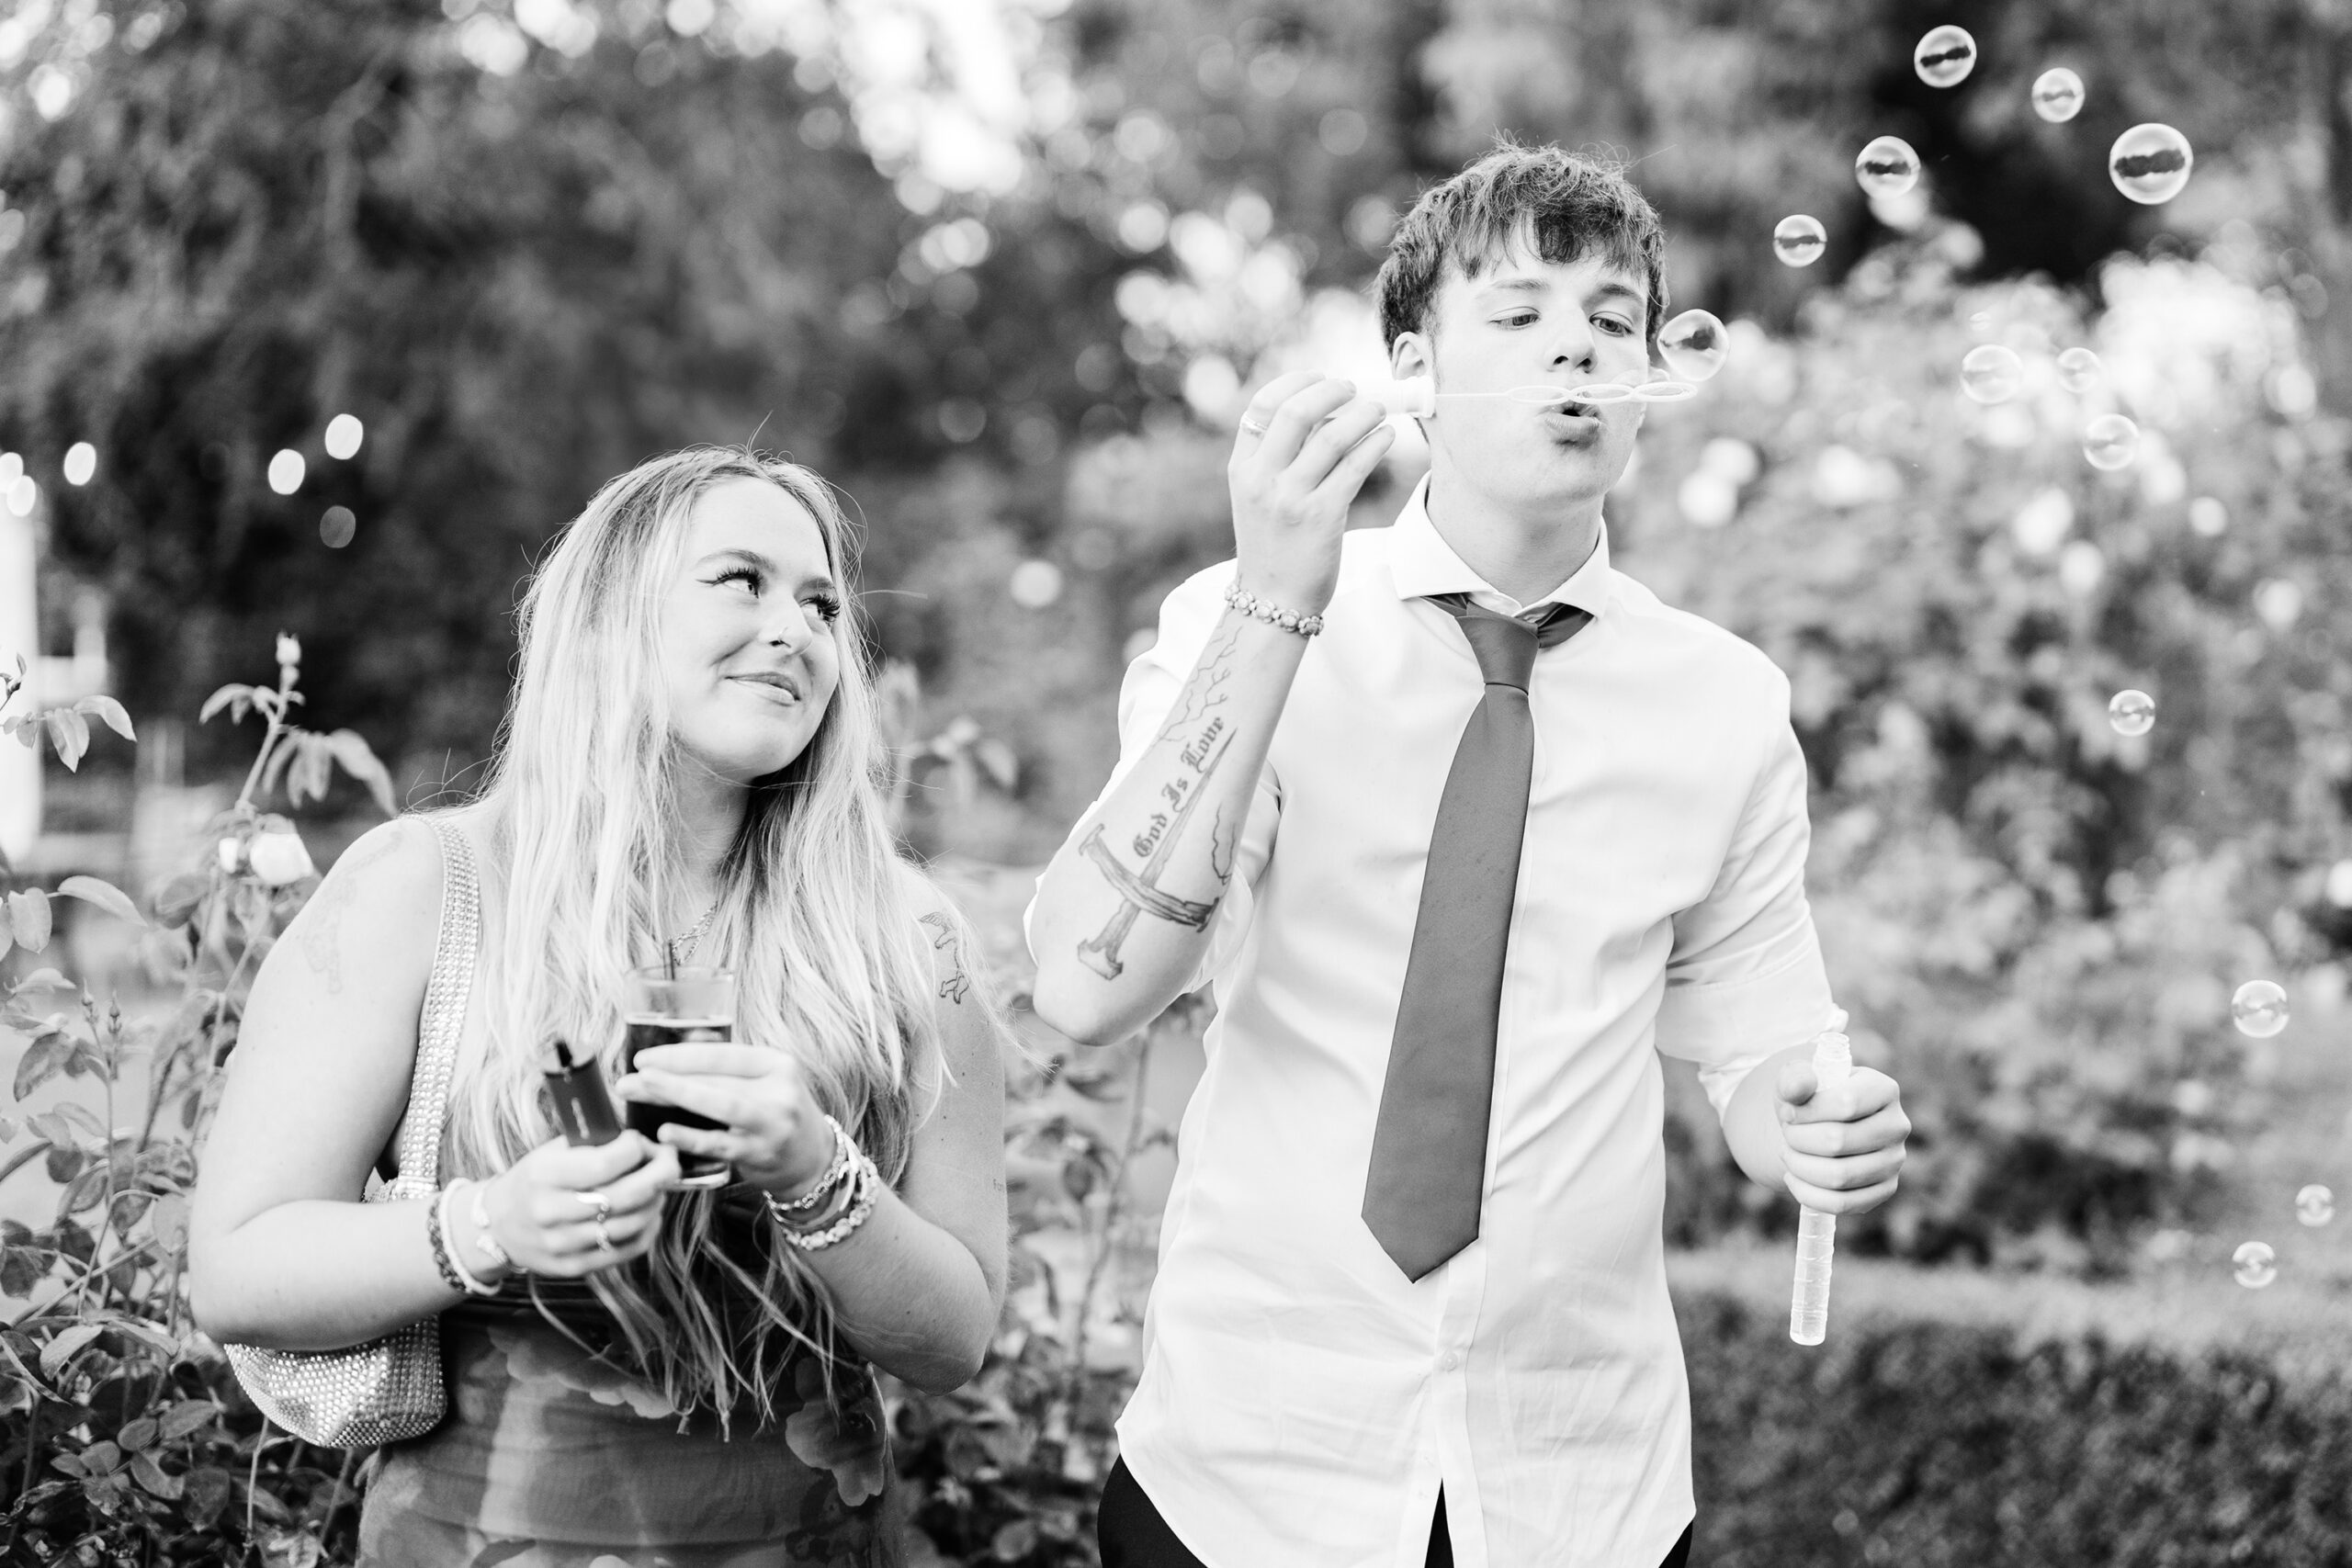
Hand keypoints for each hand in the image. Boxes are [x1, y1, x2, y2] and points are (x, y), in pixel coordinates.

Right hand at [474, 1133, 679, 1276]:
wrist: (499, 1225)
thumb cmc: (534, 1179)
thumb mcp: (551, 1151)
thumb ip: (593, 1143)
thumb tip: (644, 1140)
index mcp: (543, 1176)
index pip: (603, 1164)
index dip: (635, 1149)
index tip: (641, 1141)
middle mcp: (551, 1212)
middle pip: (625, 1196)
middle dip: (660, 1173)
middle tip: (670, 1160)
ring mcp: (563, 1245)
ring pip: (632, 1224)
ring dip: (657, 1200)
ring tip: (660, 1185)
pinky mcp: (575, 1267)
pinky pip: (627, 1250)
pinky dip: (649, 1229)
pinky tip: (650, 1212)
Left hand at [615, 1042, 833, 1198]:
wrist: (813, 1159)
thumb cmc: (777, 1113)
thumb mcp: (765, 1081)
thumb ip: (728, 1065)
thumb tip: (681, 1041)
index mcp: (777, 1063)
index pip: (723, 1053)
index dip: (680, 1054)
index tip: (643, 1058)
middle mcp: (780, 1090)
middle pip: (717, 1078)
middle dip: (669, 1076)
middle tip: (629, 1079)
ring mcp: (773, 1123)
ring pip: (721, 1105)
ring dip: (677, 1095)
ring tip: (641, 1092)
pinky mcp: (762, 1153)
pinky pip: (720, 1144)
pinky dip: (691, 1137)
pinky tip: (665, 1132)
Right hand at [1229, 372, 1395, 616]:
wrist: (1272, 601)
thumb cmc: (1273, 545)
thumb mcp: (1258, 497)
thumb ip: (1277, 458)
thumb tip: (1323, 412)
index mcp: (1242, 468)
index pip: (1262, 406)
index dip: (1296, 383)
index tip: (1323, 378)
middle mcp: (1261, 479)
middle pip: (1297, 412)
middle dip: (1332, 391)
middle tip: (1354, 389)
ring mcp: (1290, 498)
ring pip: (1332, 436)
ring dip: (1362, 414)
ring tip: (1379, 410)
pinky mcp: (1321, 517)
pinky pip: (1354, 467)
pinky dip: (1375, 445)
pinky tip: (1386, 437)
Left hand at [1775, 1059, 1909, 1215]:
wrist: (1818, 1126)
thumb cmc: (1809, 1098)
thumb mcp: (1797, 1079)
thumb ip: (1795, 1077)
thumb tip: (1800, 1087)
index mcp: (1883, 1089)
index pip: (1846, 1103)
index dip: (1807, 1111)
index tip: (1787, 1112)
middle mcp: (1897, 1125)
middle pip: (1838, 1141)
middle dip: (1798, 1139)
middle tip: (1786, 1134)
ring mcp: (1895, 1161)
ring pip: (1839, 1176)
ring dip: (1799, 1166)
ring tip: (1787, 1154)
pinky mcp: (1885, 1190)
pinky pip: (1843, 1204)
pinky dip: (1808, 1194)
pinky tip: (1793, 1178)